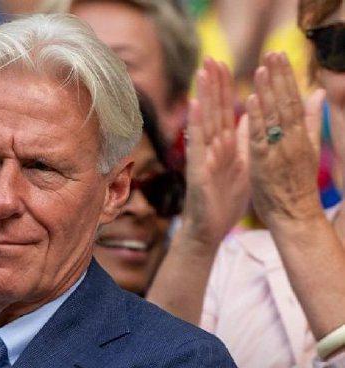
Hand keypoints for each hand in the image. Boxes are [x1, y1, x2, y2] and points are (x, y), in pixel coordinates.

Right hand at [182, 58, 248, 247]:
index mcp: (223, 147)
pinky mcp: (198, 172)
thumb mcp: (242, 166)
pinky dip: (196, 126)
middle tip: (210, 57)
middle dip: (213, 84)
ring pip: (205, 122)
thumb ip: (244, 141)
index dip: (223, 88)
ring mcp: (203, 159)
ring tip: (203, 72)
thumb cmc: (222, 202)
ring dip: (204, 96)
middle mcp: (211, 149)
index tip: (222, 63)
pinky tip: (195, 106)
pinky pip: (197, 146)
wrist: (208, 230)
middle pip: (213, 111)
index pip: (223, 112)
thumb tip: (251, 116)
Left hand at [247, 52, 325, 228]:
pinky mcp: (265, 163)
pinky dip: (257, 118)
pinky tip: (251, 100)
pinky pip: (261, 137)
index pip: (294, 101)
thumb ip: (312, 122)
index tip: (280, 57)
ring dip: (268, 91)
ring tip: (261, 68)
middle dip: (279, 77)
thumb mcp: (308, 150)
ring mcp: (279, 151)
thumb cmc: (296, 185)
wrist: (294, 216)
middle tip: (272, 53)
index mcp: (301, 136)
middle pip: (286, 104)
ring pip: (274, 117)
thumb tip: (318, 95)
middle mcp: (292, 141)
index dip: (287, 78)